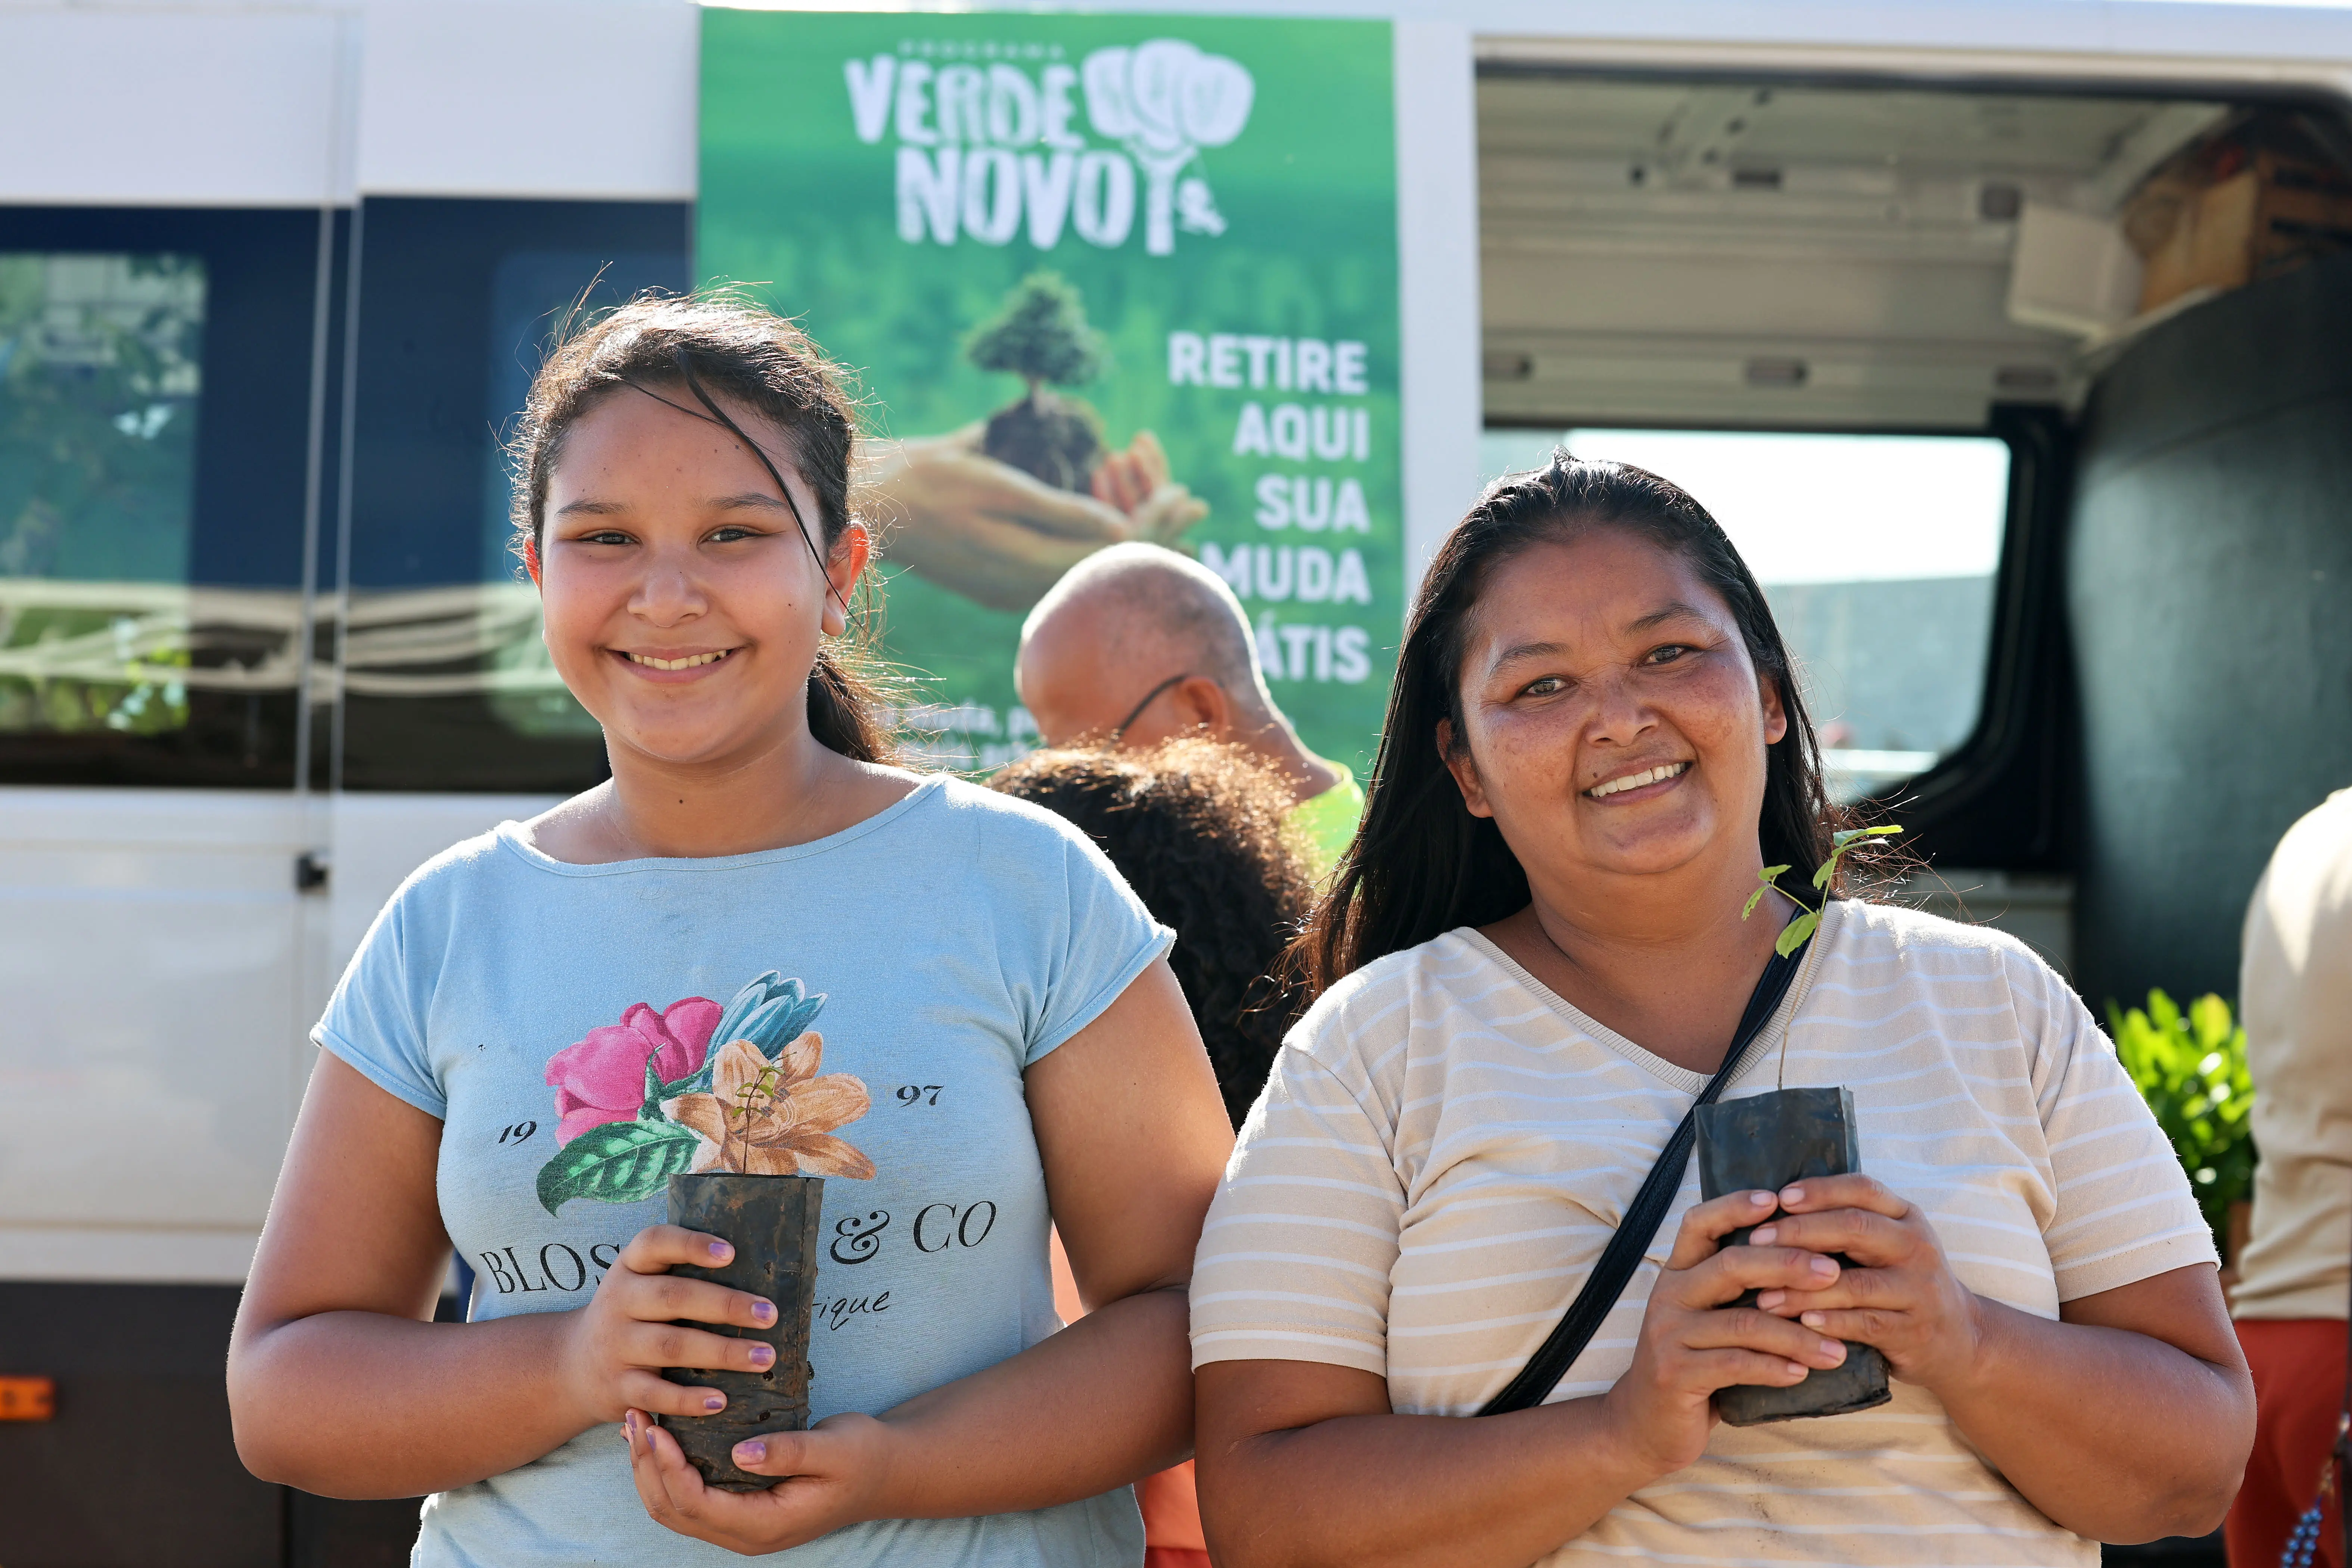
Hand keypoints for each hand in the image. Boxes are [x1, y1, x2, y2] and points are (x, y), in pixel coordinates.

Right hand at [553, 1225, 780, 1428]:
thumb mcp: (644, 1284)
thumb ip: (684, 1273)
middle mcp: (619, 1301)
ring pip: (671, 1346)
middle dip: (726, 1305)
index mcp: (630, 1267)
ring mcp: (617, 1345)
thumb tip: (760, 1269)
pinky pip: (655, 1394)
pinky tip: (721, 1401)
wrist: (575, 1366)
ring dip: (722, 1352)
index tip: (732, 1253)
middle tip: (770, 1314)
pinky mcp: (618, 1387)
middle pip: (673, 1297)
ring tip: (764, 1356)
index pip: (655, 1243)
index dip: (692, 1244)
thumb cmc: (634, 1315)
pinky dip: (689, 1399)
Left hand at [624, 1406, 897, 1552]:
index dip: (669, 1469)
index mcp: (765, 1524)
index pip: (697, 1504)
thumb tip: (741, 1453)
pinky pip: (688, 1496)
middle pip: (673, 1510)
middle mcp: (745, 1533)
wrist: (884, 1474)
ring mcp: (739, 1525)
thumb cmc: (863, 1457)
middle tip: (635, 1417)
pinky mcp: (738, 1508)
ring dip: (649, 1468)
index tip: (656, 1427)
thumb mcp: (835, 1449)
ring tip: (636, 1423)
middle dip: (647, 1466)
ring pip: (673, 1507)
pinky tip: (660, 1437)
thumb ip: (790, 1452)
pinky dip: (666, 1469)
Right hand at [862, 427, 1205, 612]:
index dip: (1156, 523)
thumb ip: (1060, 509)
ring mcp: (1010, 587)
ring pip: (1087, 565)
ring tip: (1162, 500)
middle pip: (1107, 563)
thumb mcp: (998, 483)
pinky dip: (1092, 538)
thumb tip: (1123, 527)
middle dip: (1153, 527)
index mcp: (1026, 565)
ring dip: (1125, 530)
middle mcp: (1023, 586)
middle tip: (1192, 497)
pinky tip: (1111, 514)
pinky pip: (1062, 565)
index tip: (1187, 493)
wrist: (870, 502)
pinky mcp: (1000, 580)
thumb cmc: (929, 480)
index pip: (1112, 552)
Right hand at [1598, 1189, 1851, 1475]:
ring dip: (1797, 1335)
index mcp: (1677, 1273)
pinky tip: (1803, 1373)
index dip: (1735, 1206)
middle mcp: (1668, 1295)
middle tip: (1833, 1272)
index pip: (1699, 1223)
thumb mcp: (1707, 1316)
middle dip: (1786, 1265)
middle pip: (1730, 1266)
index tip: (1778, 1200)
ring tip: (1838, 1348)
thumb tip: (1807, 1257)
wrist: (1647, 1423)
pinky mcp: (1675, 1374)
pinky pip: (1734, 1365)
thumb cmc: (1695, 1362)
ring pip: (1742, 1323)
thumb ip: (1737, 1289)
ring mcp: (1668, 1334)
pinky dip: (1774, 1368)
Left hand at [1750, 1175, 1987, 1393]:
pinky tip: (1801, 1323)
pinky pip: (1867, 1324)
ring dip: (1804, 1289)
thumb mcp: (1887, 1245)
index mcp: (1906, 1217)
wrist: (1961, 1339)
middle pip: (1856, 1228)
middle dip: (1801, 1232)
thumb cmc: (1902, 1283)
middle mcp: (1917, 1247)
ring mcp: (1920, 1290)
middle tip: (1757, 1242)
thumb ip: (1847, 1224)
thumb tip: (1774, 1206)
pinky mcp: (1915, 1330)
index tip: (1779, 1197)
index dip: (1820, 1190)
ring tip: (1763, 1295)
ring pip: (1855, 1283)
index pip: (1863, 1190)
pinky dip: (1832, 1322)